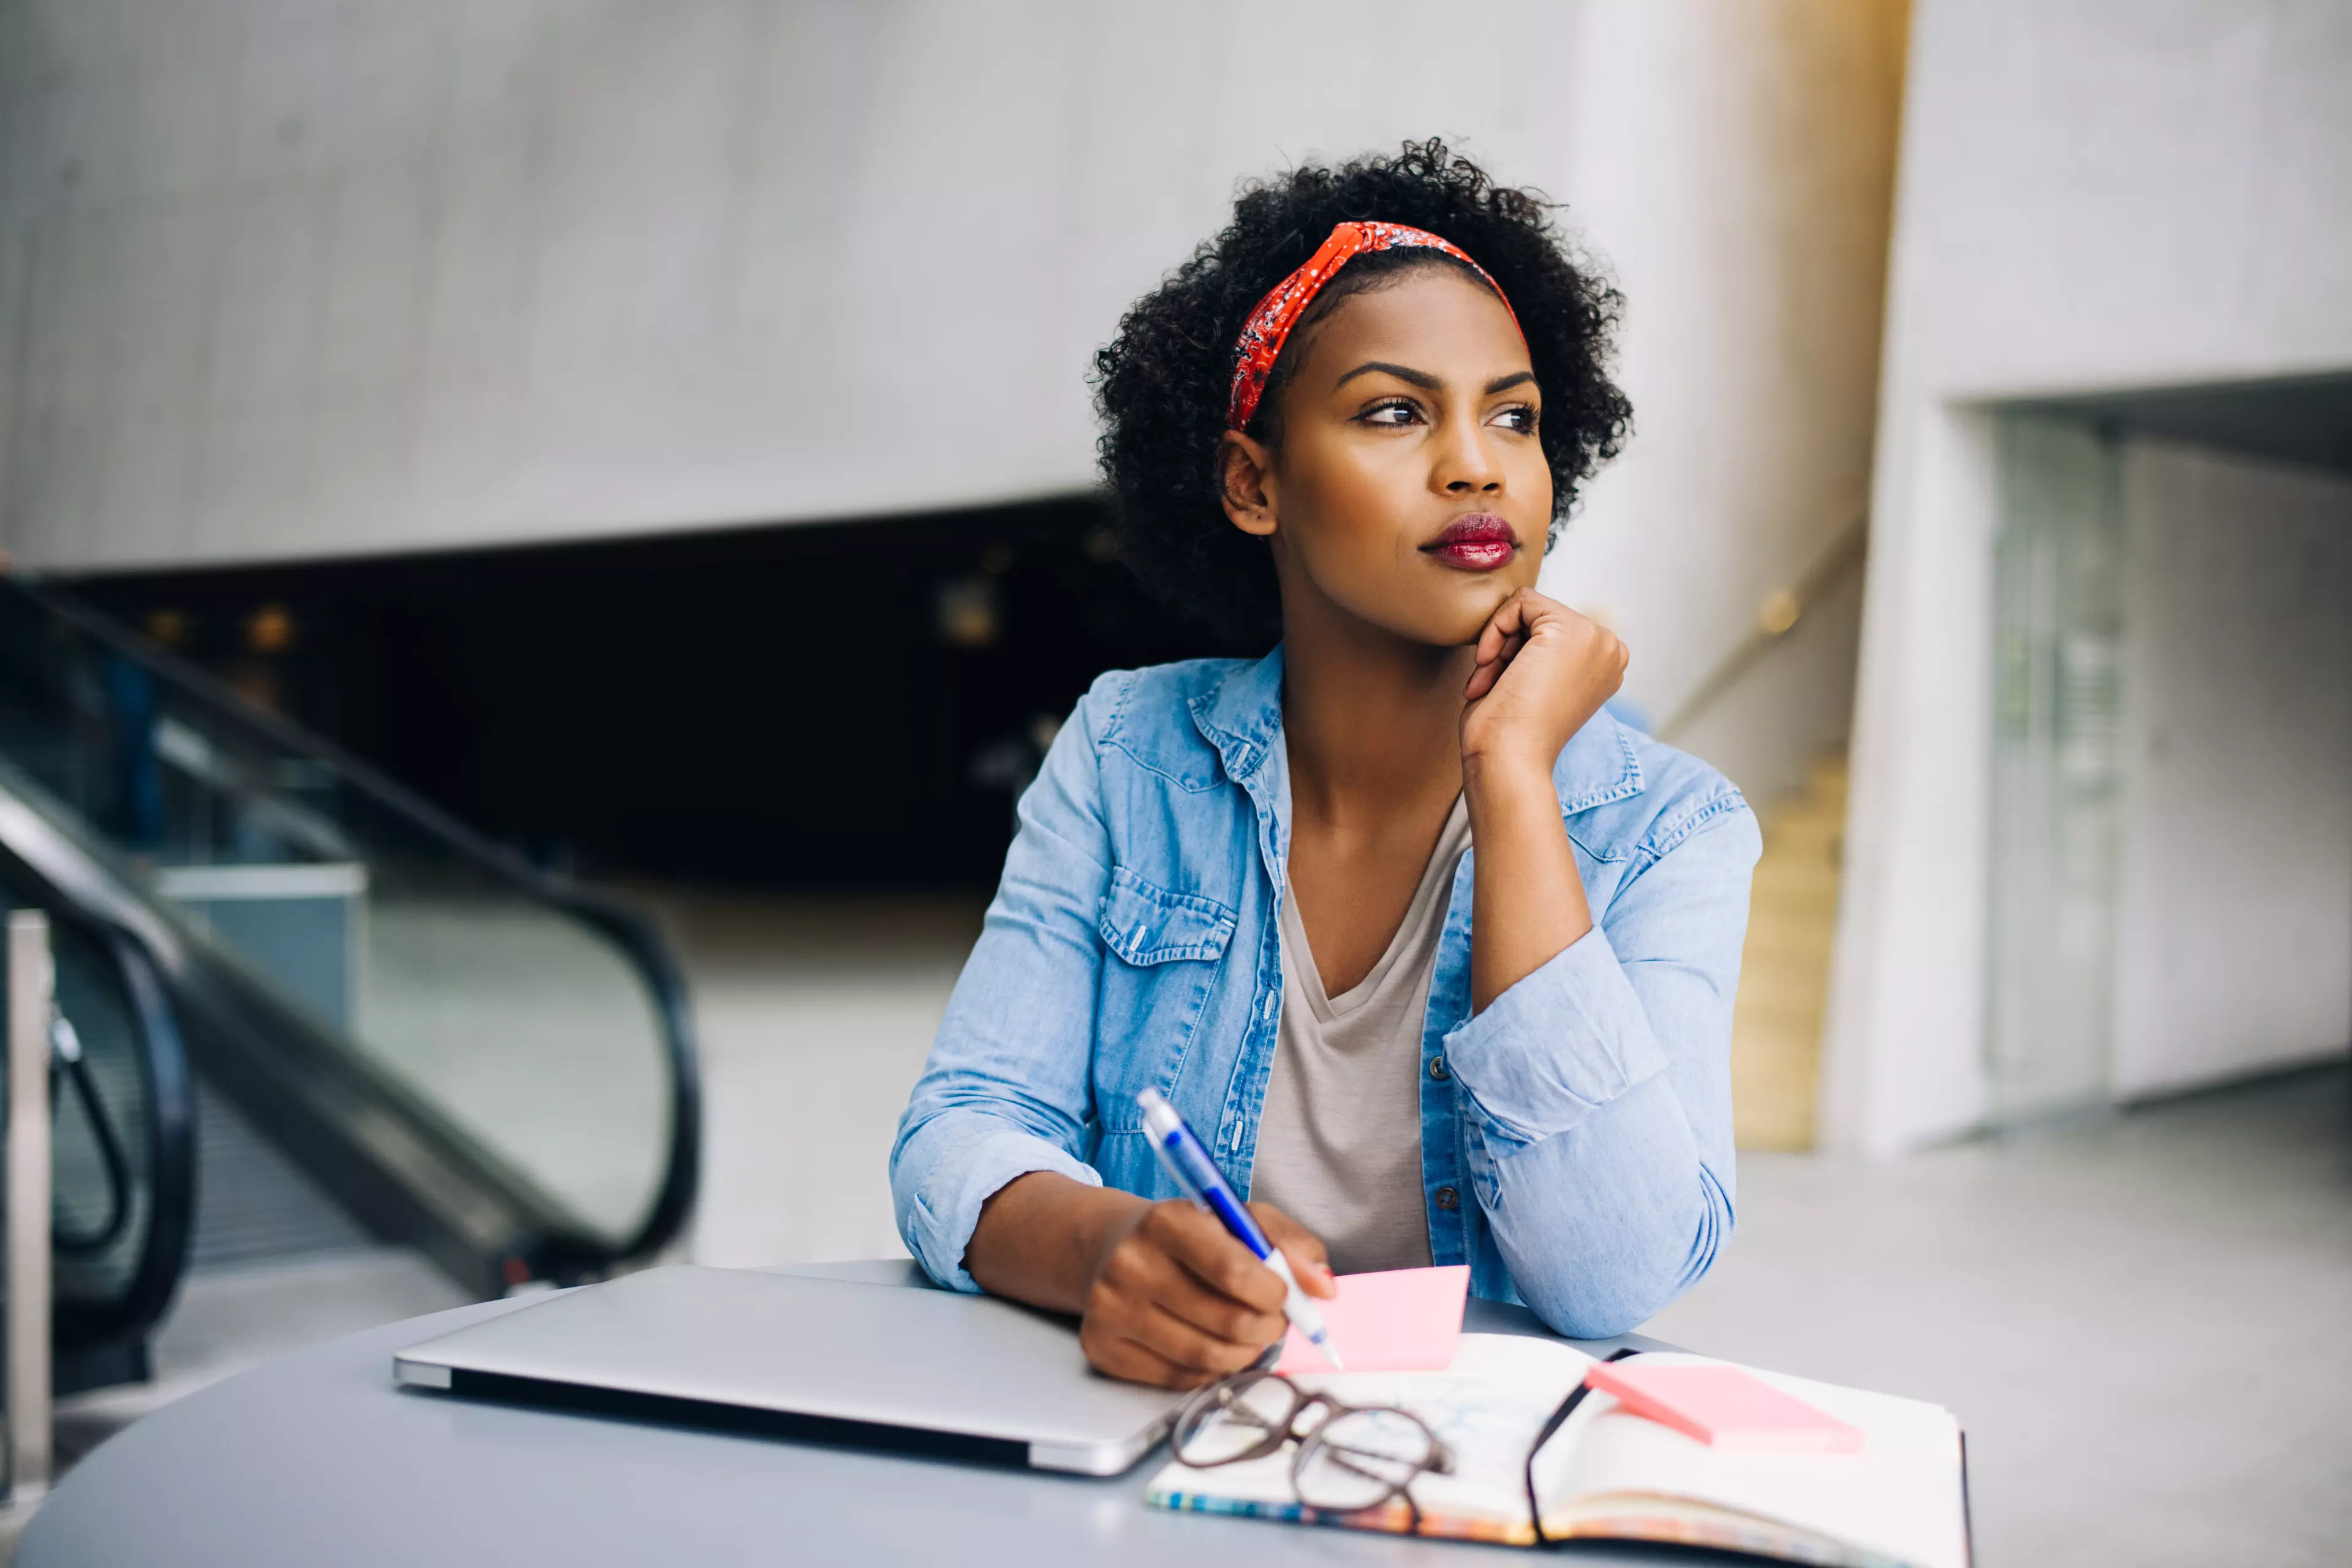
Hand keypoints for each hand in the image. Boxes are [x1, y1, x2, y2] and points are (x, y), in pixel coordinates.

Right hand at [1078, 1199, 1334, 1388]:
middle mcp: (1130, 1264)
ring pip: (1207, 1357)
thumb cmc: (1187, 1235)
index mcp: (1165, 1221)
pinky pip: (1180, 1379)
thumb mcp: (1237, 1217)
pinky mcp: (1103, 1349)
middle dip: (1268, 1328)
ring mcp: (1110, 1310)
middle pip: (1227, 1322)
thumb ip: (1288, 1243)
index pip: (1234, 1271)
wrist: (1109, 1248)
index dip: (1275, 1292)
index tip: (1283, 1293)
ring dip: (1245, 1353)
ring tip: (1248, 1335)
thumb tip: (1323, 1288)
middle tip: (1273, 1319)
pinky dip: (1211, 1369)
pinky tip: (1211, 1345)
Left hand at [1460, 587, 1627, 781]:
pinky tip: (1490, 665)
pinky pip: (1521, 601)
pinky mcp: (1572, 630)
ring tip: (1490, 683)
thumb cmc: (1508, 732)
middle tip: (1489, 686)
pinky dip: (1495, 629)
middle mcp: (1610, 650)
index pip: (1550, 630)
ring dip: (1499, 644)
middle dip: (1506, 648)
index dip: (1515, 654)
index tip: (1498, 687)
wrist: (1509, 760)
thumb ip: (1539, 649)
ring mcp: (1597, 639)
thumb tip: (1521, 615)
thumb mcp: (1535, 681)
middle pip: (1541, 617)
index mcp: (1605, 666)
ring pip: (1529, 608)